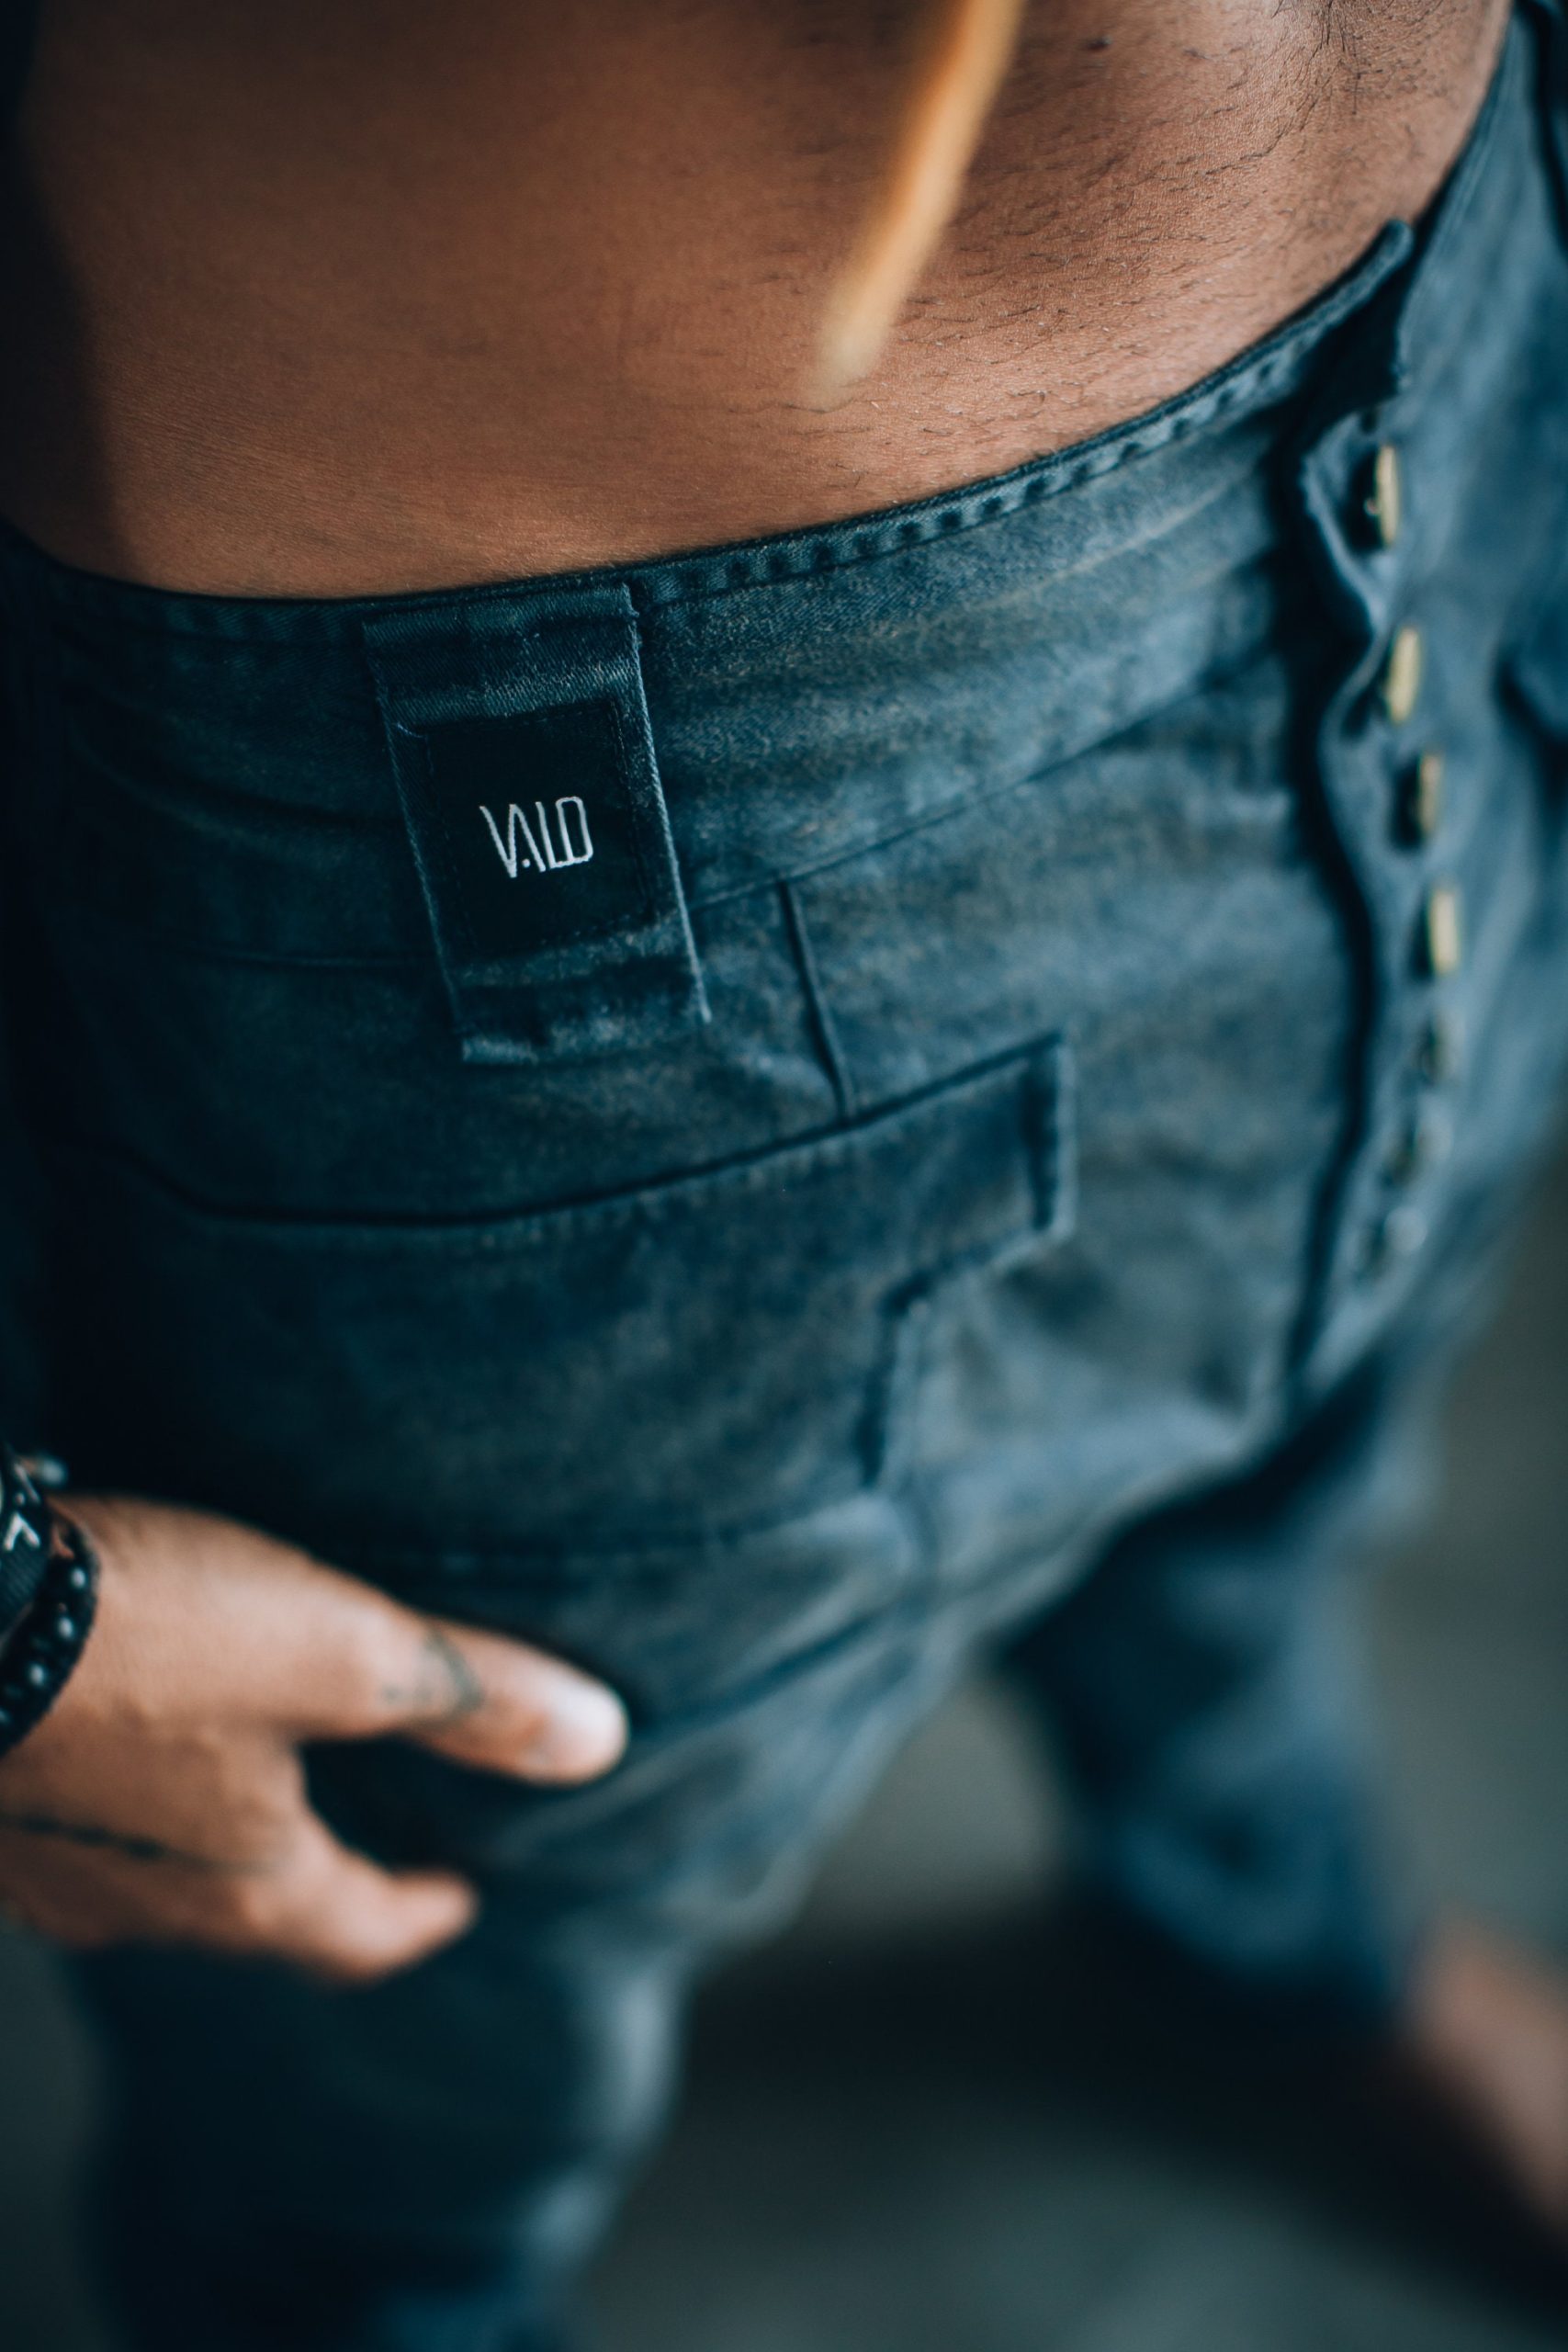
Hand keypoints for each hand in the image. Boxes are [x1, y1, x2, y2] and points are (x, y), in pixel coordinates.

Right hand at [0, 1495, 625, 1981]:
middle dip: (323, 1881)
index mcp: (244, 1886)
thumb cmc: (145, 1635)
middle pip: (256, 1916)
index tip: (460, 1895)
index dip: (420, 1915)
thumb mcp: (341, 1651)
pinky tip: (124, 1739)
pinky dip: (131, 1797)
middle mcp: (138, 1905)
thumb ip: (469, 1698)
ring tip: (257, 1778)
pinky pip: (81, 1826)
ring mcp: (44, 1866)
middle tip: (370, 1837)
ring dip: (219, 1841)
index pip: (359, 1934)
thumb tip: (598, 1742)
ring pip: (157, 1877)